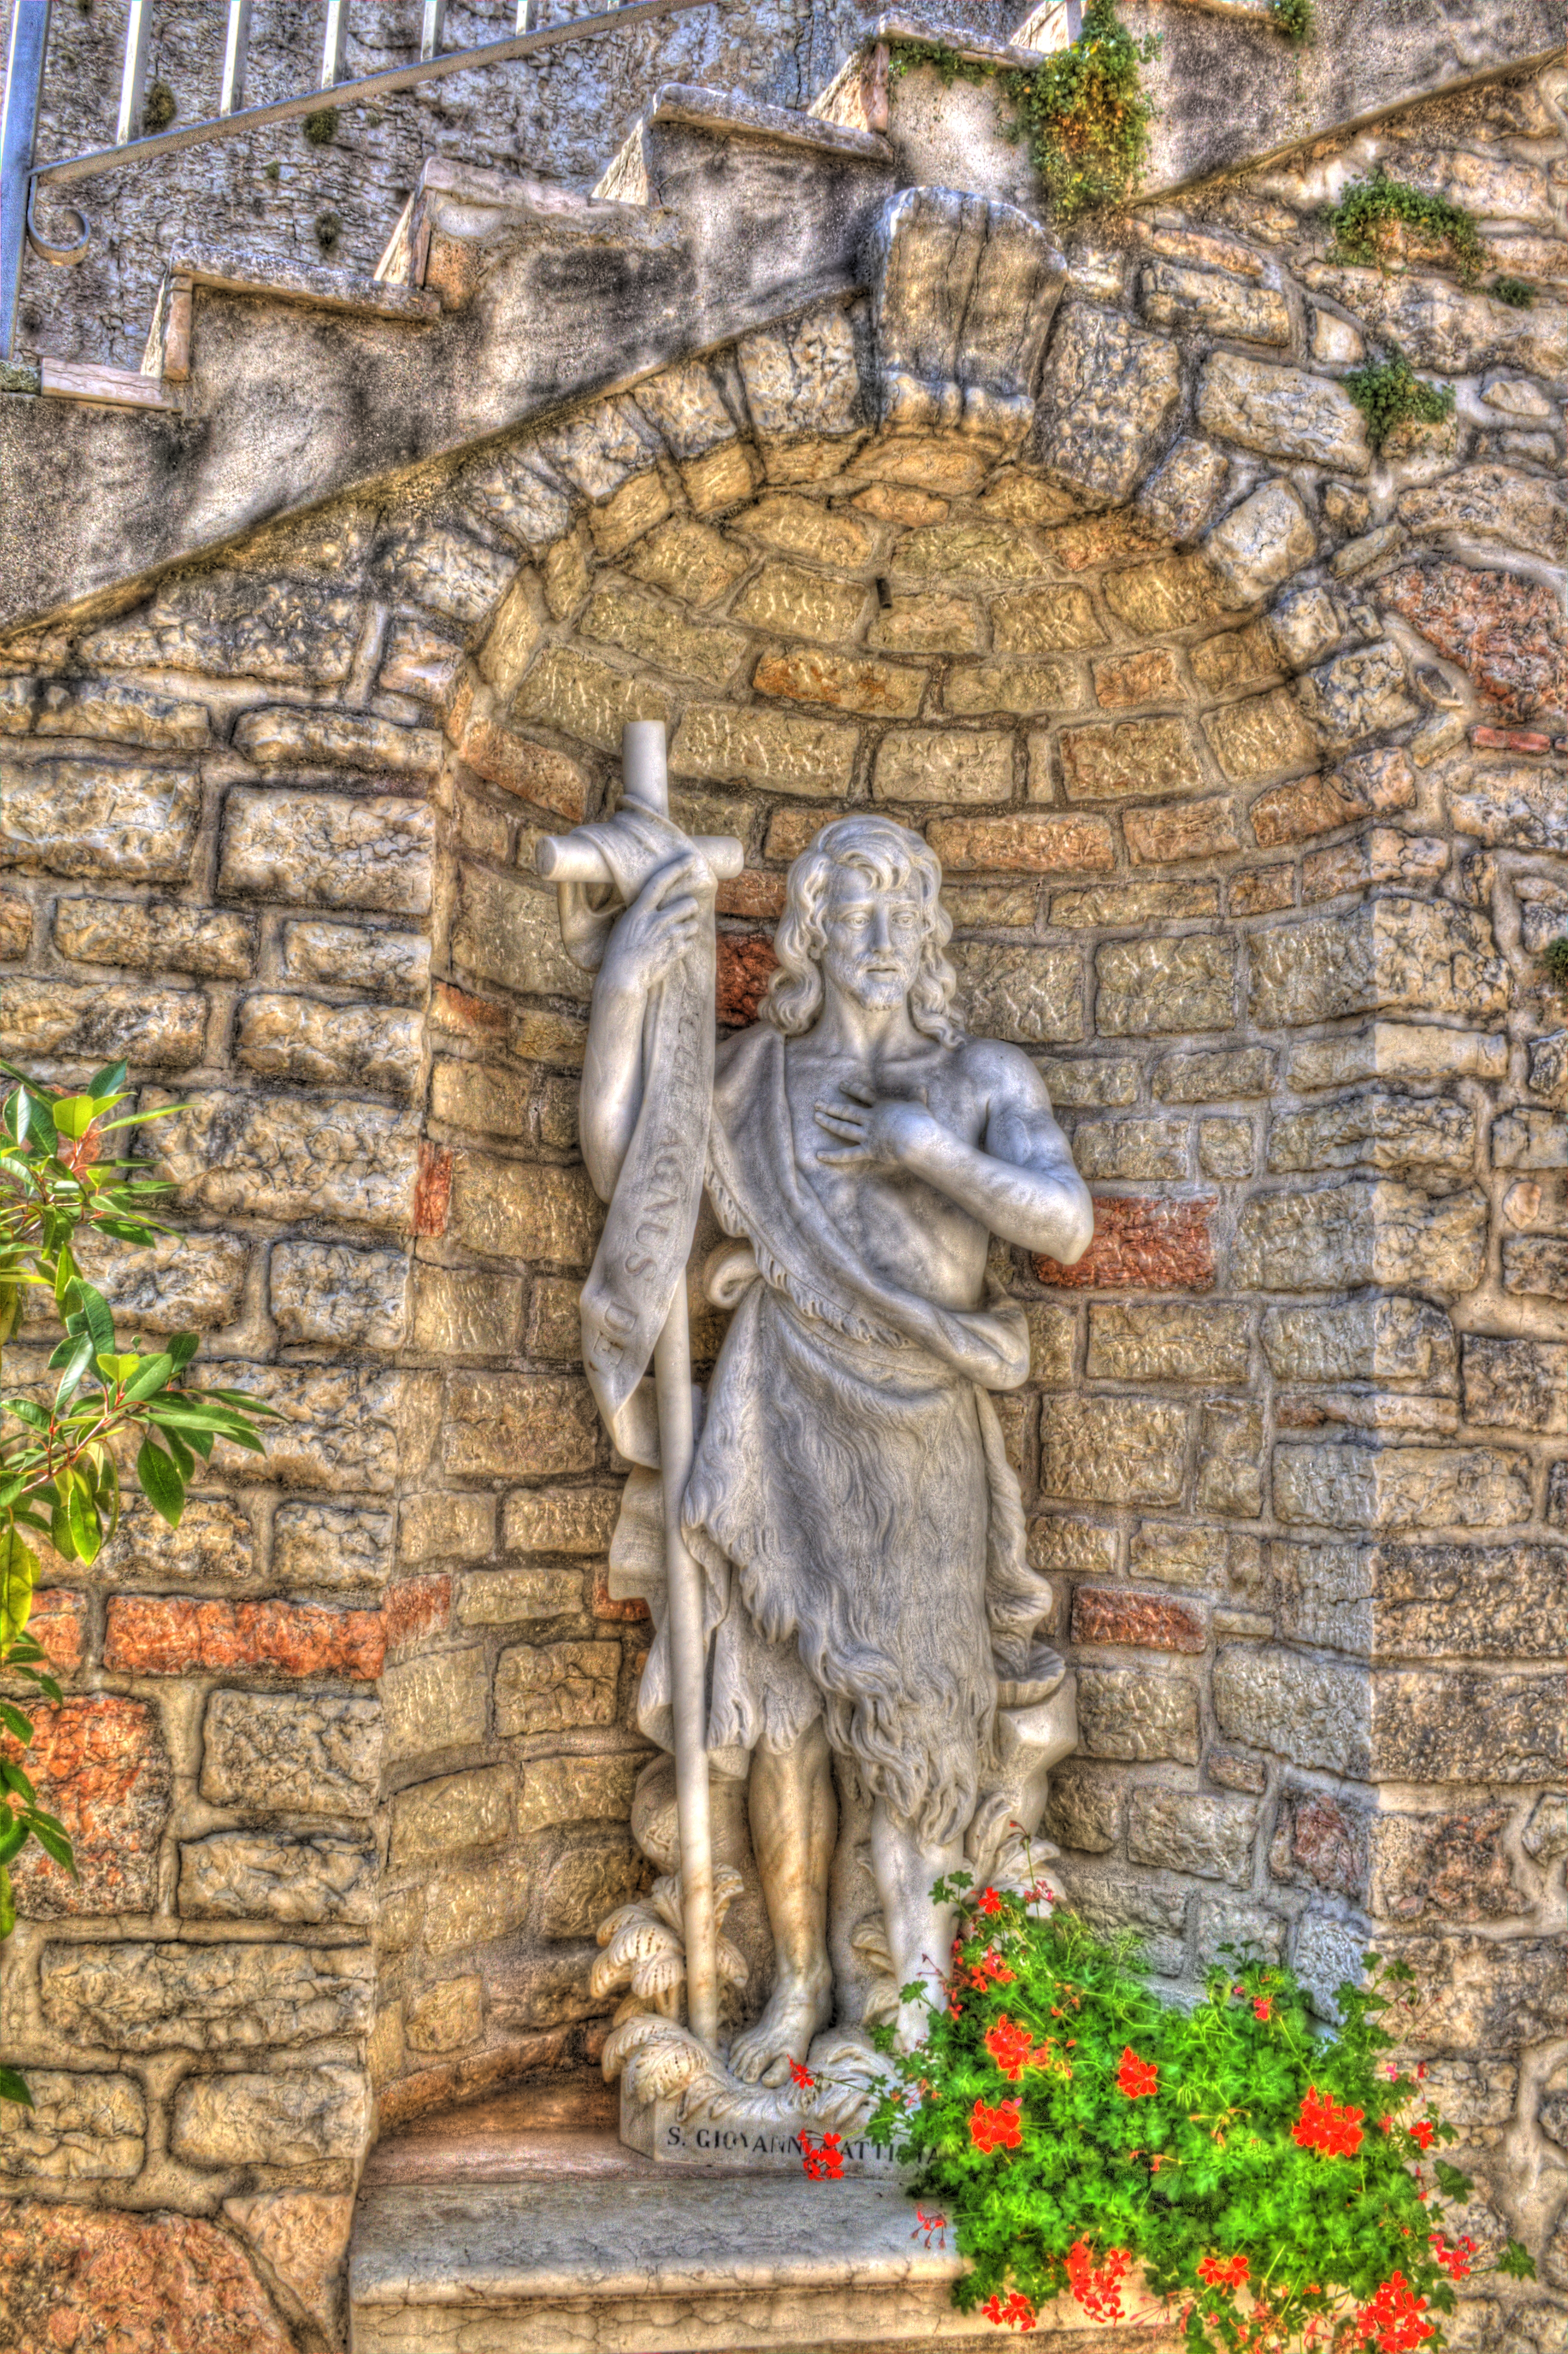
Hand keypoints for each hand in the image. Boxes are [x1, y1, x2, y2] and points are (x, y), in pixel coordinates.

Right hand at [598, 850, 713, 997]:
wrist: (622, 979)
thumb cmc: (617, 953)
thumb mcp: (623, 926)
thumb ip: (639, 913)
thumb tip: (649, 903)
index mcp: (640, 911)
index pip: (659, 882)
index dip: (676, 868)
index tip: (690, 858)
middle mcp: (657, 921)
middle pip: (688, 903)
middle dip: (689, 907)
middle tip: (682, 913)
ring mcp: (668, 936)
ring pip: (694, 923)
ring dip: (689, 927)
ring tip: (676, 934)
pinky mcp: (676, 952)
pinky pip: (691, 941)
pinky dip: (686, 943)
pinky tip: (674, 948)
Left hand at [813, 1080, 940, 1172]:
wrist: (915, 1138)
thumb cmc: (919, 1122)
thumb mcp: (919, 1105)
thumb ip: (917, 1096)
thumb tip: (921, 1087)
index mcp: (882, 1107)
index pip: (863, 1094)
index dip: (851, 1089)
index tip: (841, 1085)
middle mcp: (871, 1119)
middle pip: (847, 1111)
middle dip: (831, 1106)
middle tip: (817, 1103)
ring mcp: (867, 1134)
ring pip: (843, 1127)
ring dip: (829, 1122)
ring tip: (816, 1117)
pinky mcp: (868, 1150)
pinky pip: (847, 1154)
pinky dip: (833, 1156)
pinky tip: (819, 1155)